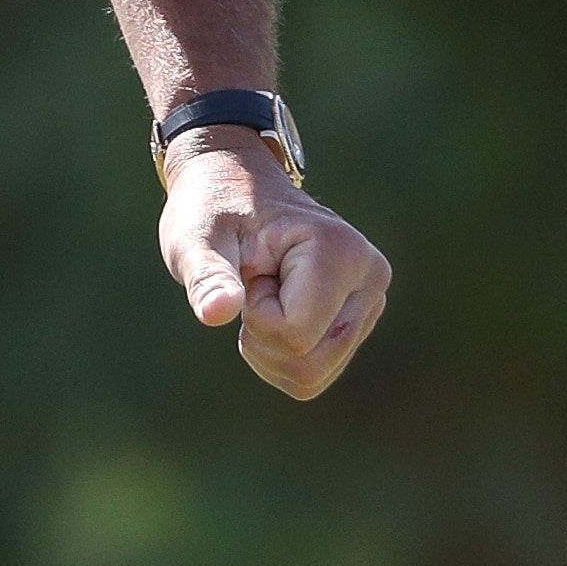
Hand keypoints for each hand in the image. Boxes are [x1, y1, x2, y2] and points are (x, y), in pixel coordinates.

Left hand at [160, 138, 391, 400]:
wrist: (237, 189)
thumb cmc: (212, 211)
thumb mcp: (196, 239)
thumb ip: (207, 276)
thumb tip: (215, 314)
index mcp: (340, 250)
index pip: (294, 334)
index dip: (255, 314)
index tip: (249, 269)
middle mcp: (371, 277)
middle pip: (308, 364)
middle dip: (263, 338)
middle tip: (255, 283)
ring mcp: (371, 301)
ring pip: (311, 376)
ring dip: (270, 348)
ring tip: (266, 292)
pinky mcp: (359, 321)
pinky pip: (313, 375)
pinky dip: (280, 356)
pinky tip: (276, 310)